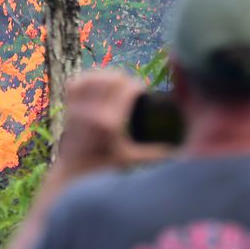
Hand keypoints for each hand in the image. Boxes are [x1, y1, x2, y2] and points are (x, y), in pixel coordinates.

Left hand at [54, 70, 172, 177]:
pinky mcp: (69, 107)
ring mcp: (78, 108)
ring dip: (107, 77)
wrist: (73, 173)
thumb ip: (155, 153)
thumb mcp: (131, 159)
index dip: (139, 86)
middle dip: (126, 80)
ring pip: (95, 76)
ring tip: (116, 86)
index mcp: (109, 122)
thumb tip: (180, 151)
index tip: (143, 94)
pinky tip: (97, 84)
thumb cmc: (104, 168)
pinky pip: (77, 82)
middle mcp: (92, 112)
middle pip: (113, 77)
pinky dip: (87, 79)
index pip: (128, 88)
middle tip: (131, 91)